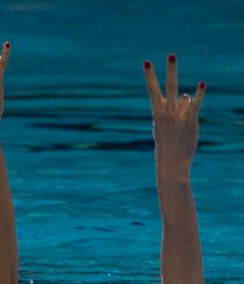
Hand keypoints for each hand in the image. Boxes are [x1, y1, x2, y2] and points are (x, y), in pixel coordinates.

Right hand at [144, 54, 205, 174]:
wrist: (171, 164)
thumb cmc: (168, 147)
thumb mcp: (166, 127)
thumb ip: (176, 109)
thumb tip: (186, 95)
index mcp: (157, 114)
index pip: (152, 90)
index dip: (150, 75)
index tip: (147, 61)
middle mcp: (167, 113)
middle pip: (168, 87)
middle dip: (170, 71)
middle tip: (171, 55)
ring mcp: (178, 116)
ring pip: (182, 94)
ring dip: (179, 88)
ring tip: (176, 80)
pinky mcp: (190, 121)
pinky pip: (195, 104)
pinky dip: (199, 94)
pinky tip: (202, 84)